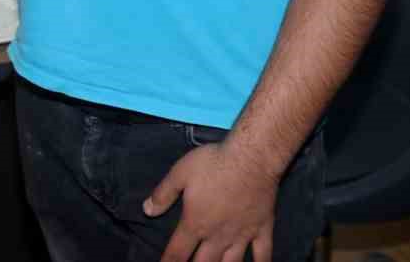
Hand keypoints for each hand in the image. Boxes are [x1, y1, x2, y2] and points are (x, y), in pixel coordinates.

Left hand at [145, 140, 279, 261]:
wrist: (251, 158)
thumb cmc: (213, 163)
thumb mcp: (180, 173)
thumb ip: (163, 194)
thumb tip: (146, 210)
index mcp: (195, 223)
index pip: (177, 252)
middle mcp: (217, 236)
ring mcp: (242, 235)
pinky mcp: (262, 229)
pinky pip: (263, 254)